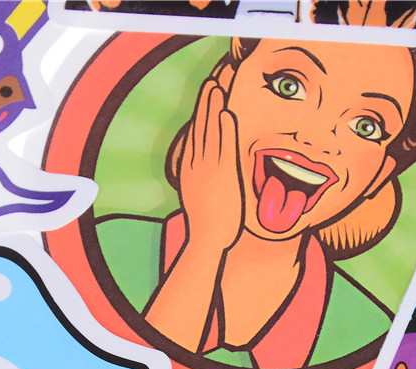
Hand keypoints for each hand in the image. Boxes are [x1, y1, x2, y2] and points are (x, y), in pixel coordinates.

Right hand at [178, 76, 243, 255]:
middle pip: (200, 127)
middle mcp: (197, 165)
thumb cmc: (207, 225)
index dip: (200, 114)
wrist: (206, 239)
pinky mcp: (222, 175)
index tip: (204, 97)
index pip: (195, 135)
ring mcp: (209, 169)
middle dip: (205, 103)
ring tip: (216, 87)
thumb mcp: (199, 199)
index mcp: (190, 169)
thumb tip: (203, 179)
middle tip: (210, 82)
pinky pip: (223, 146)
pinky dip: (223, 128)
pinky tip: (225, 112)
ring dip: (213, 108)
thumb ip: (201, 183)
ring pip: (210, 131)